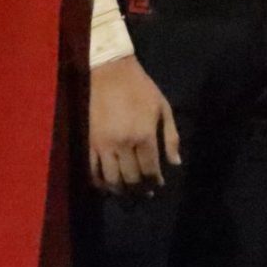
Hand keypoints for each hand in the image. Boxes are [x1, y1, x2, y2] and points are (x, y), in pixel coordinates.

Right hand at [89, 55, 180, 193]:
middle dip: (140, 190)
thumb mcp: (162, 107)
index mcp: (144, 135)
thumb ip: (171, 136)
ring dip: (122, 192)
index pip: (150, 169)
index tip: (159, 186)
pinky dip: (100, 184)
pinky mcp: (90, 143)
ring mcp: (104, 146)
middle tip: (145, 194)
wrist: (110, 71)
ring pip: (112, 180)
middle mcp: (124, 144)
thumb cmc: (140, 87)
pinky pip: (93, 171)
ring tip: (129, 195)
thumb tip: (175, 163)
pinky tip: (108, 187)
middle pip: (132, 178)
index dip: (155, 182)